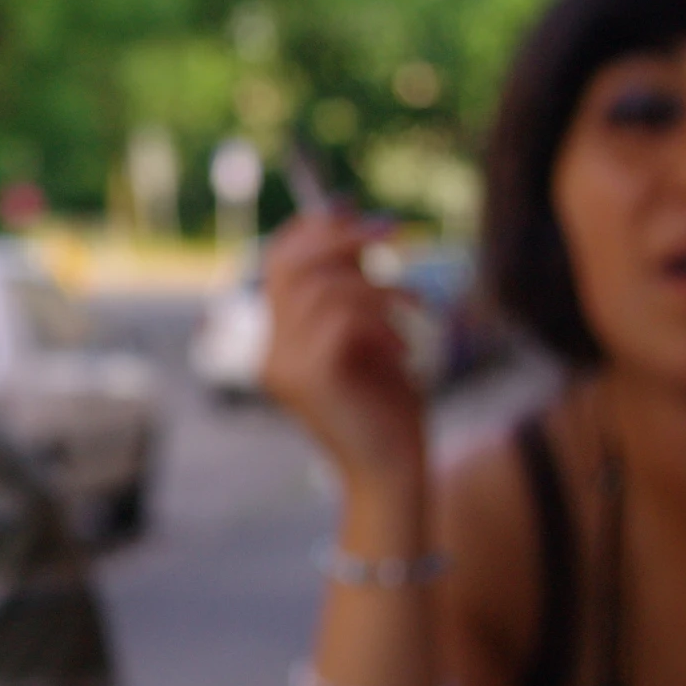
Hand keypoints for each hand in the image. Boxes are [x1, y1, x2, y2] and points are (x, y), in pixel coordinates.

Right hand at [259, 211, 426, 487]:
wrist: (393, 474)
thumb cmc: (390, 410)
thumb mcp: (374, 337)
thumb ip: (360, 292)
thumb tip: (362, 227)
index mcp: (281, 340)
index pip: (277, 263)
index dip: (313, 229)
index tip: (356, 211)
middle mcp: (272, 351)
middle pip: (290, 265)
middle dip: (344, 238)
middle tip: (394, 234)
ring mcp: (284, 365)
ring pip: (322, 288)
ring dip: (377, 285)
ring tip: (414, 308)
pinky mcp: (311, 377)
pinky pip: (341, 320)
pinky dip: (380, 320)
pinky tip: (402, 346)